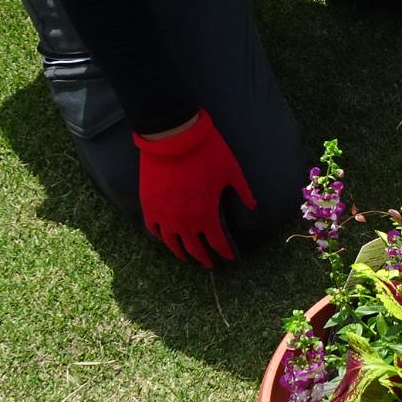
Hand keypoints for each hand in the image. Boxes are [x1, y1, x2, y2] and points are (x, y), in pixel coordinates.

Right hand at [133, 110, 256, 265]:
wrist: (173, 137)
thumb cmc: (206, 152)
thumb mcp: (232, 172)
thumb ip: (244, 193)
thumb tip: (254, 208)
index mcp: (206, 214)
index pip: (218, 242)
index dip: (225, 252)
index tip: (230, 259)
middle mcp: (183, 220)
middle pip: (194, 248)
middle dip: (204, 258)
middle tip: (210, 264)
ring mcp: (163, 214)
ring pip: (171, 243)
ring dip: (181, 252)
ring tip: (187, 257)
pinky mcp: (148, 204)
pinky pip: (152, 229)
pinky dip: (160, 237)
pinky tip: (165, 238)